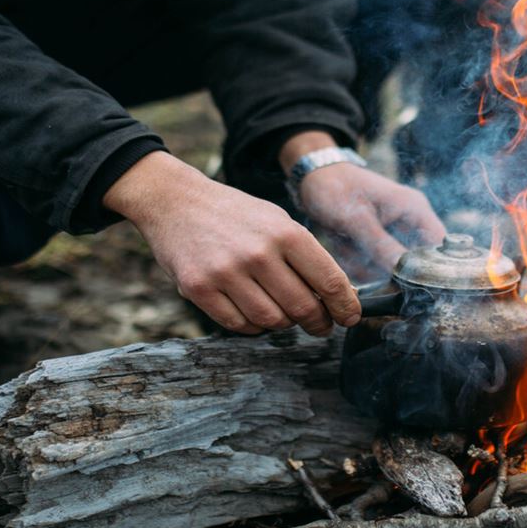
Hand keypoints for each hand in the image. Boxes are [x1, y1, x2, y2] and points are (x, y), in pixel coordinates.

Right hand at [104, 152, 358, 335]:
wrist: (176, 201)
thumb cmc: (235, 215)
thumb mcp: (278, 222)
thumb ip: (306, 256)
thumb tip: (340, 296)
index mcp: (285, 232)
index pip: (329, 281)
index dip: (345, 306)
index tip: (350, 317)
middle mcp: (258, 253)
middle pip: (303, 308)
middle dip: (318, 322)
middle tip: (320, 325)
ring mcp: (226, 272)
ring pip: (272, 321)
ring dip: (283, 323)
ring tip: (282, 312)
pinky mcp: (199, 288)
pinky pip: (239, 325)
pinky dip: (252, 326)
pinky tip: (253, 311)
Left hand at [280, 132, 446, 279]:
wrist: (313, 178)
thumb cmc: (336, 187)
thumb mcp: (356, 218)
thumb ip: (381, 246)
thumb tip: (404, 274)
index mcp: (415, 209)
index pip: (441, 246)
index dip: (433, 268)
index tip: (408, 281)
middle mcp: (410, 223)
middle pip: (414, 263)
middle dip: (386, 267)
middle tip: (360, 253)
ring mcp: (394, 234)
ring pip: (391, 268)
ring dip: (367, 265)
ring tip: (346, 243)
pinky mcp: (378, 243)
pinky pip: (374, 266)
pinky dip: (357, 263)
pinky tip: (343, 246)